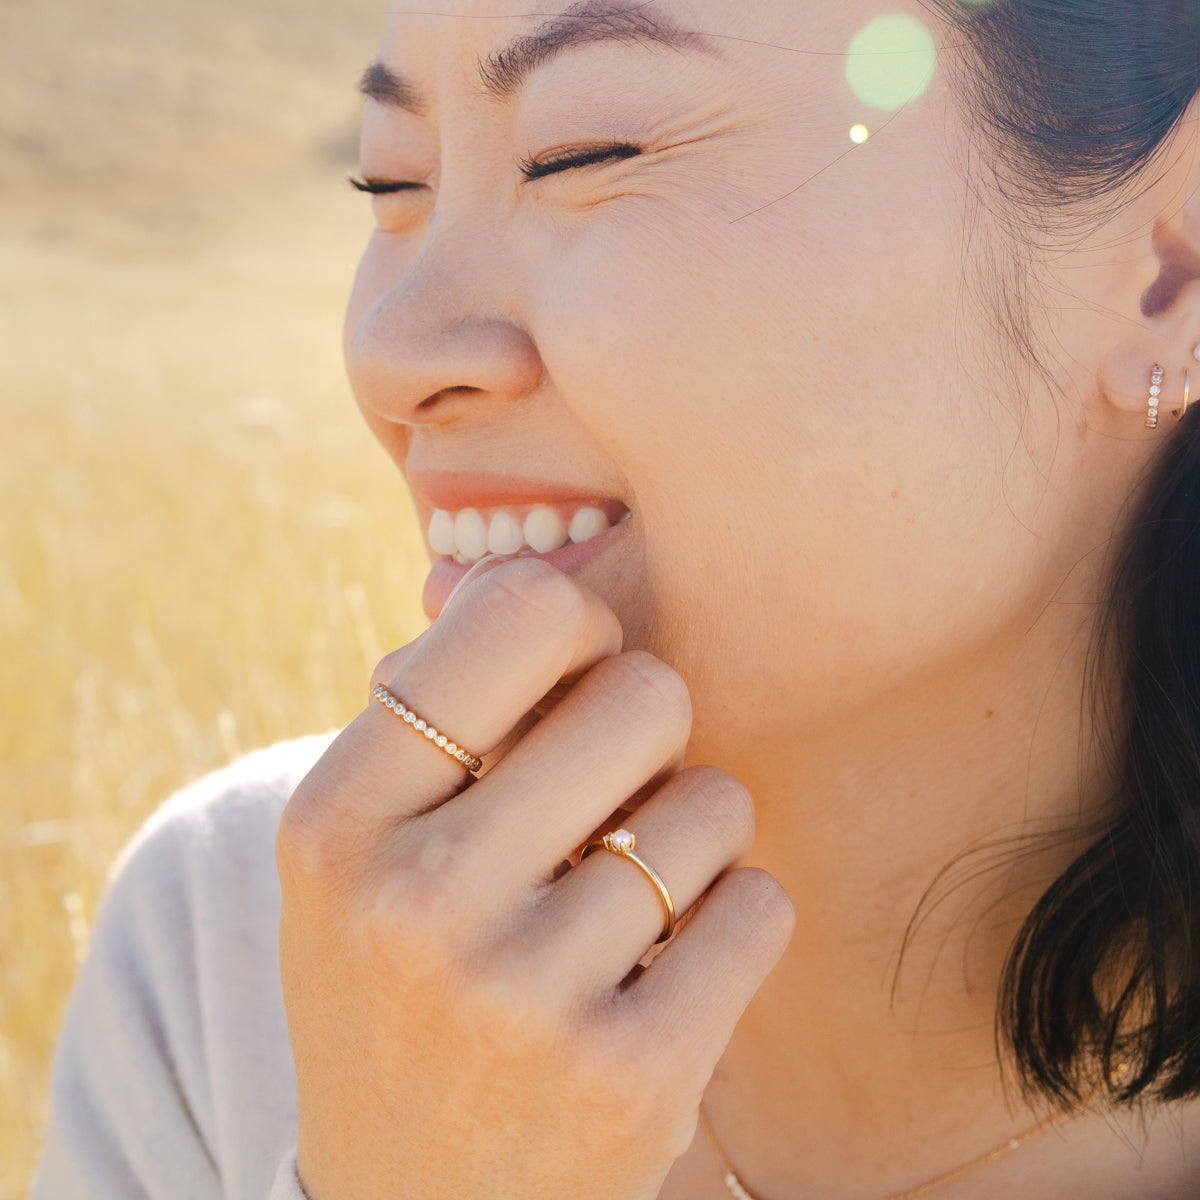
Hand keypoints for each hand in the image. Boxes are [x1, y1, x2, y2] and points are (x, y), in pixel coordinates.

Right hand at [276, 557, 793, 1199]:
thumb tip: (529, 575)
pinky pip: (760, 903)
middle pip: (644, 694)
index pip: (520, 615)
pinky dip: (737, 915)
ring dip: (695, 832)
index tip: (583, 671)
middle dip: (652, 730)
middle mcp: (412, 901)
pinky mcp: (629, 1078)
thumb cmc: (404, 987)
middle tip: (618, 788)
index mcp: (335, 820)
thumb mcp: (360, 858)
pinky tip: (676, 963)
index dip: (583, 626)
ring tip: (633, 894)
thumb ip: (431, 716)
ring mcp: (520, 997)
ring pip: (715, 800)